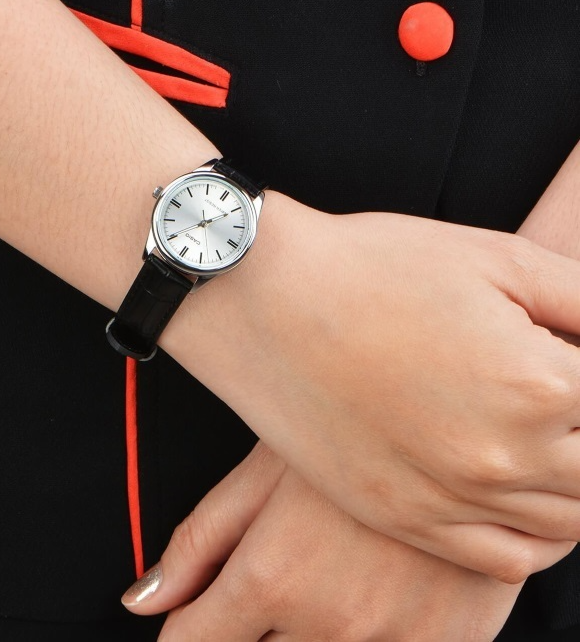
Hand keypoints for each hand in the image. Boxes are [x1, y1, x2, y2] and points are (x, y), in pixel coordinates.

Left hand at [124, 443, 526, 640]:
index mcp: (274, 575)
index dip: (181, 635)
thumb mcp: (270, 467)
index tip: (186, 625)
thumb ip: (200, 540)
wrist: (473, 430)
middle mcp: (329, 625)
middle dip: (242, 633)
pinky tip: (366, 595)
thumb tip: (142, 599)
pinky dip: (357, 639)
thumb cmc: (364, 432)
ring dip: (299, 637)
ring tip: (323, 578)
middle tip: (267, 584)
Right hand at [164, 192, 579, 581]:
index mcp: (540, 382)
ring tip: (538, 438)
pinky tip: (513, 492)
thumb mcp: (496, 258)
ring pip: (565, 521)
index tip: (561, 358)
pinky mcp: (398, 511)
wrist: (264, 296)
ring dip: (570, 482)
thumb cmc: (370, 266)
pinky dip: (532, 535)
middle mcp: (504, 454)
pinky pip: (501, 557)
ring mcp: (447, 494)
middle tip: (547, 395)